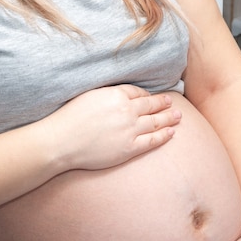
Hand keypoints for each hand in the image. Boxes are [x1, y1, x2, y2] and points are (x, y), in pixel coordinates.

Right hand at [42, 84, 181, 170]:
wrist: (62, 142)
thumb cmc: (70, 118)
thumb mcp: (90, 96)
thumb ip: (109, 94)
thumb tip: (122, 95)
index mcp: (116, 95)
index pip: (138, 93)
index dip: (147, 95)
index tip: (152, 97)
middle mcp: (127, 111)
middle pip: (150, 105)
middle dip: (163, 104)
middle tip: (171, 103)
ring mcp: (130, 130)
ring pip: (155, 122)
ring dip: (169, 118)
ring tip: (178, 115)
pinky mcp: (130, 147)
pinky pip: (152, 140)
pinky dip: (164, 135)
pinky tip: (171, 132)